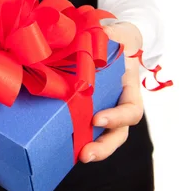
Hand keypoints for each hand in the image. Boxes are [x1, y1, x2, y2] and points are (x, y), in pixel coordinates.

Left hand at [79, 22, 143, 162]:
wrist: (111, 46)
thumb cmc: (116, 43)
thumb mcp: (118, 37)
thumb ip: (114, 35)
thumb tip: (104, 33)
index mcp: (129, 92)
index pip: (130, 111)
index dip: (117, 117)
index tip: (97, 119)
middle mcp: (118, 107)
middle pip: (118, 134)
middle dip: (104, 147)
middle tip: (86, 154)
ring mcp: (104, 113)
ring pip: (104, 139)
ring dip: (92, 150)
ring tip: (78, 157)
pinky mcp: (87, 113)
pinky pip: (85, 130)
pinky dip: (76, 139)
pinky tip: (59, 147)